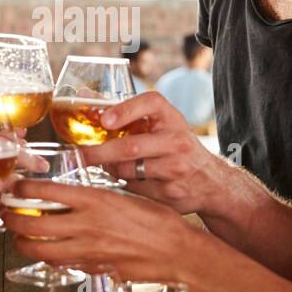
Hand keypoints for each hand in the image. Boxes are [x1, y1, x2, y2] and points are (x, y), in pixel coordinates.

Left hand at [0, 179, 198, 282]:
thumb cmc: (157, 221)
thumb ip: (94, 198)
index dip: (22, 190)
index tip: (14, 188)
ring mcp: (88, 250)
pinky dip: (49, 260)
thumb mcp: (123, 196)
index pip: (45, 191)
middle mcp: (86, 224)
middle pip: (32, 225)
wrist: (177, 251)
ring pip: (40, 250)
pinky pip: (62, 265)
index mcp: (94, 199)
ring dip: (23, 244)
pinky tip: (47, 254)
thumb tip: (70, 198)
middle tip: (6, 215)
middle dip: (12, 220)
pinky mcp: (93, 268)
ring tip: (18, 238)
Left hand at [79, 92, 229, 215]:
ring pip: (128, 170)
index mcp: (172, 118)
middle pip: (131, 146)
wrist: (211, 181)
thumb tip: (85, 100)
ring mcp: (175, 168)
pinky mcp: (170, 192)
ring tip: (110, 166)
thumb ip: (131, 115)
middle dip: (99, 152)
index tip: (105, 120)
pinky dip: (125, 184)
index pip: (151, 104)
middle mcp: (177, 141)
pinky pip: (135, 188)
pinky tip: (131, 180)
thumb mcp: (163, 125)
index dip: (125, 109)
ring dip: (112, 169)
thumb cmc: (177, 148)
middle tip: (80, 155)